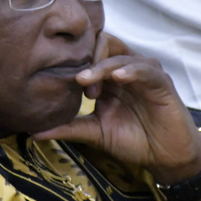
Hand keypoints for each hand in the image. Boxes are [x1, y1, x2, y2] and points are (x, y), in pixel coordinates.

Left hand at [33, 33, 200, 184]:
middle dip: (88, 60)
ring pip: (122, 54)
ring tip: (92, 85)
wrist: (166, 157)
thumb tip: (34, 132)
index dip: (75, 65)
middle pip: (104, 43)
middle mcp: (125, 70)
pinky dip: (131, 70)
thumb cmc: (134, 140)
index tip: (67, 86)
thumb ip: (69, 128)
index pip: (89, 53)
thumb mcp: (96, 133)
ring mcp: (144, 73)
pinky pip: (146, 68)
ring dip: (104, 66)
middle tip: (81, 84)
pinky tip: (119, 78)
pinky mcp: (161, 81)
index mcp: (108, 78)